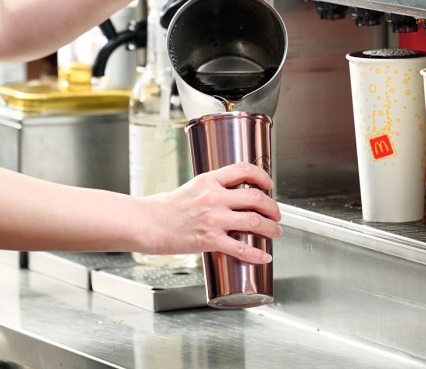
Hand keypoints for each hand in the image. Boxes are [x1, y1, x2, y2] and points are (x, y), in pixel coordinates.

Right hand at [140, 162, 281, 262]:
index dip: (262, 176)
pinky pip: (240, 247)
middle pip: (255, 197)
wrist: (148, 223)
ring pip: (254, 221)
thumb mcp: (191, 187)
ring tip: (275, 232)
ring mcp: (213, 218)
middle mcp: (213, 197)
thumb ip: (211, 189)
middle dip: (272, 206)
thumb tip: (231, 194)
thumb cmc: (165, 208)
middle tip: (276, 213)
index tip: (268, 183)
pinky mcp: (209, 239)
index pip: (243, 170)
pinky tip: (263, 256)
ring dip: (271, 228)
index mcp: (208, 180)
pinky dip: (256, 253)